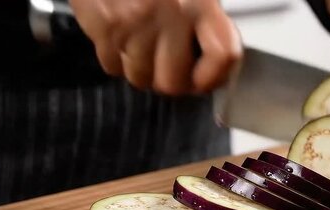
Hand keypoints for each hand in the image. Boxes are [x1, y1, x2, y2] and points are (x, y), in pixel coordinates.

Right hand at [69, 0, 242, 94]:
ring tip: (140, 45)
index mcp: (200, 1)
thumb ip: (206, 23)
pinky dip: (115, 58)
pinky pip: (112, 66)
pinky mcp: (106, 25)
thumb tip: (213, 69)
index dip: (214, 78)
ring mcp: (137, 21)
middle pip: (173, 82)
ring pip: (140, 78)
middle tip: (166, 70)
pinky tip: (121, 36)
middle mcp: (173, 11)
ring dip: (139, 69)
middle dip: (168, 82)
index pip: (223, 56)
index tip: (206, 81)